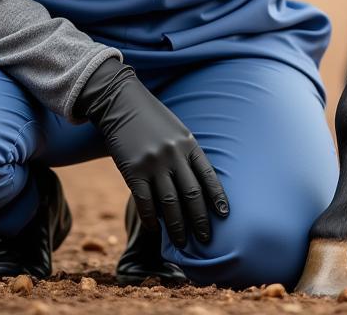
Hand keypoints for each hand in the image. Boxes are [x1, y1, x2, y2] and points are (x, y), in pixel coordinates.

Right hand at [80, 60, 228, 247]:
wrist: (121, 102)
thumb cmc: (151, 119)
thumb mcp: (177, 131)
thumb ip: (187, 154)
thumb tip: (196, 187)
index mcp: (188, 143)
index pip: (208, 176)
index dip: (218, 198)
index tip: (225, 216)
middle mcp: (174, 154)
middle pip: (191, 194)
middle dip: (199, 220)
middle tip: (205, 240)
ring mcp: (153, 163)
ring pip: (170, 203)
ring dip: (176, 226)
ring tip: (180, 243)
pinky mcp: (133, 170)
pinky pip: (145, 202)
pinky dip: (151, 219)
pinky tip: (155, 230)